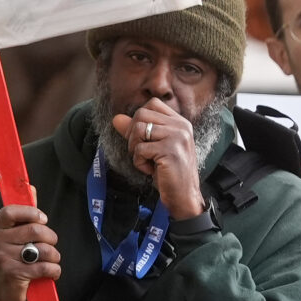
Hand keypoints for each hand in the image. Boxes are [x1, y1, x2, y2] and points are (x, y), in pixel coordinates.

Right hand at [0, 200, 60, 300]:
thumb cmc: (15, 262)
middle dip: (51, 237)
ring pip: (42, 250)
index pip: (10, 211)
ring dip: (54, 256)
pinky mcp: (12, 274)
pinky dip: (54, 270)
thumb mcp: (14, 238)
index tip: (43, 219)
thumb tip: (31, 188)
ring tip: (52, 260)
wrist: (6, 297)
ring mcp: (2, 259)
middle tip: (52, 244)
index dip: (31, 212)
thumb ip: (24, 215)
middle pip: (34, 230)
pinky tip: (52, 273)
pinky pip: (44, 267)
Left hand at [112, 100, 205, 217]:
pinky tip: (150, 170)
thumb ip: (137, 131)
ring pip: (139, 130)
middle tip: (140, 152)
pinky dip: (139, 162)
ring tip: (146, 161)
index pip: (153, 104)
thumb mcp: (153, 148)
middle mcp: (181, 126)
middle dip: (132, 134)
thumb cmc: (169, 172)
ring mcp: (177, 137)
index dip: (139, 119)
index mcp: (180, 122)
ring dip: (135, 149)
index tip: (141, 138)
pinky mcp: (170, 151)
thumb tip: (116, 118)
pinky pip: (140, 149)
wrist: (184, 196)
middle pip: (142, 114)